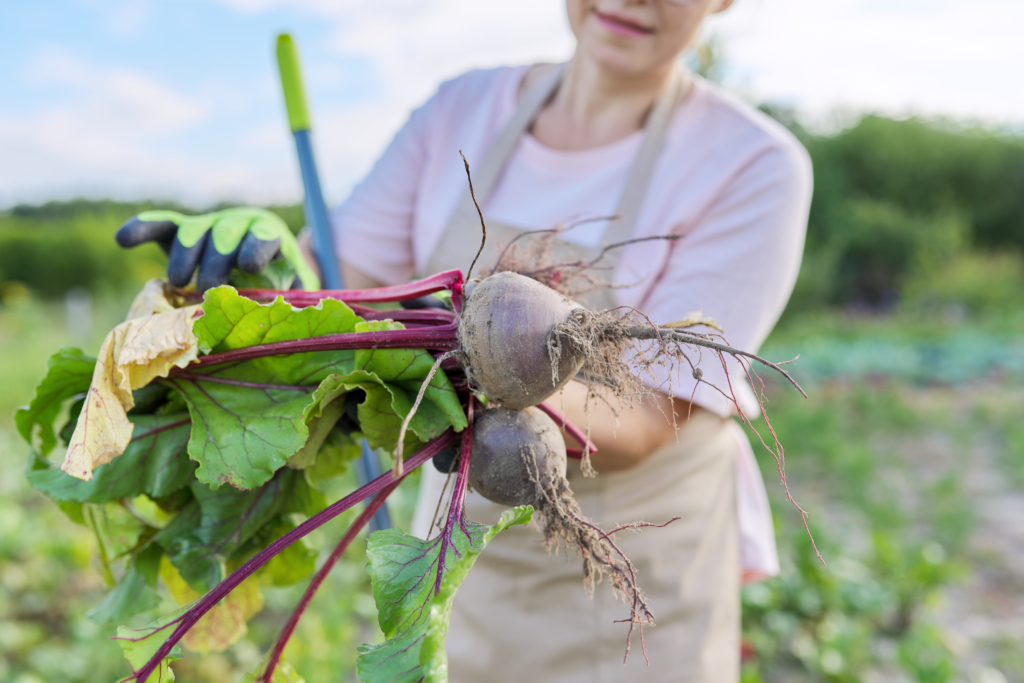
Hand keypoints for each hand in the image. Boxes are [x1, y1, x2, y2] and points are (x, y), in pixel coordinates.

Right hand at [115, 207, 319, 291]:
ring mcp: (208, 227)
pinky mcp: (183, 231)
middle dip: (215, 262)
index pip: (263, 237)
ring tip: (178, 281)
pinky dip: (143, 228)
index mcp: (269, 238)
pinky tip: (123, 239)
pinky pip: (161, 225)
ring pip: (192, 232)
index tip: (250, 267)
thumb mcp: (291, 293)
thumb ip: (289, 302)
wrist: (263, 263)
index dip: (256, 249)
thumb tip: (281, 325)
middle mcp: (237, 226)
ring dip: (184, 255)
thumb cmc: (279, 285)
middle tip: (208, 288)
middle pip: (223, 236)